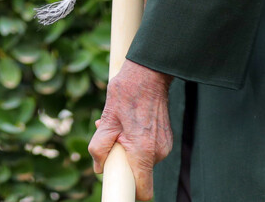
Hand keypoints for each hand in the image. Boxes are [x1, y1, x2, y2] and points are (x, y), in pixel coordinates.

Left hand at [88, 59, 173, 200]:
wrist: (149, 74)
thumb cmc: (126, 94)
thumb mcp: (106, 119)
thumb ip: (99, 147)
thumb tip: (98, 167)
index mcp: (143, 152)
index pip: (144, 190)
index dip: (129, 191)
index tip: (118, 182)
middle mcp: (158, 152)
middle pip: (138, 172)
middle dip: (122, 160)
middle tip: (111, 136)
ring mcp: (165, 145)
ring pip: (142, 159)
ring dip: (128, 148)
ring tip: (119, 125)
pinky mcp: (166, 138)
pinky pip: (149, 149)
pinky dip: (137, 142)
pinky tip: (130, 122)